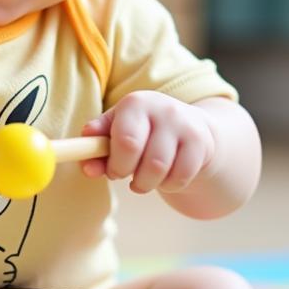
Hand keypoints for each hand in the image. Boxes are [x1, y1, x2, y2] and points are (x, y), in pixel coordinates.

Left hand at [81, 91, 215, 194]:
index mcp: (134, 103)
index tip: (113, 172)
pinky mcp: (202, 143)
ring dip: (148, 183)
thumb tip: (86, 166)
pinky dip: (169, 185)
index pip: (125, 141)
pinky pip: (181, 177)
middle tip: (129, 176)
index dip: (116, 164)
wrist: (188, 128)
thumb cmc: (141, 132)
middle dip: (132, 176)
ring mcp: (186, 125)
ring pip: (162, 171)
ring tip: (144, 178)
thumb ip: (95, 148)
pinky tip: (166, 176)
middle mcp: (163, 109)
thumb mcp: (116, 132)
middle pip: (146, 159)